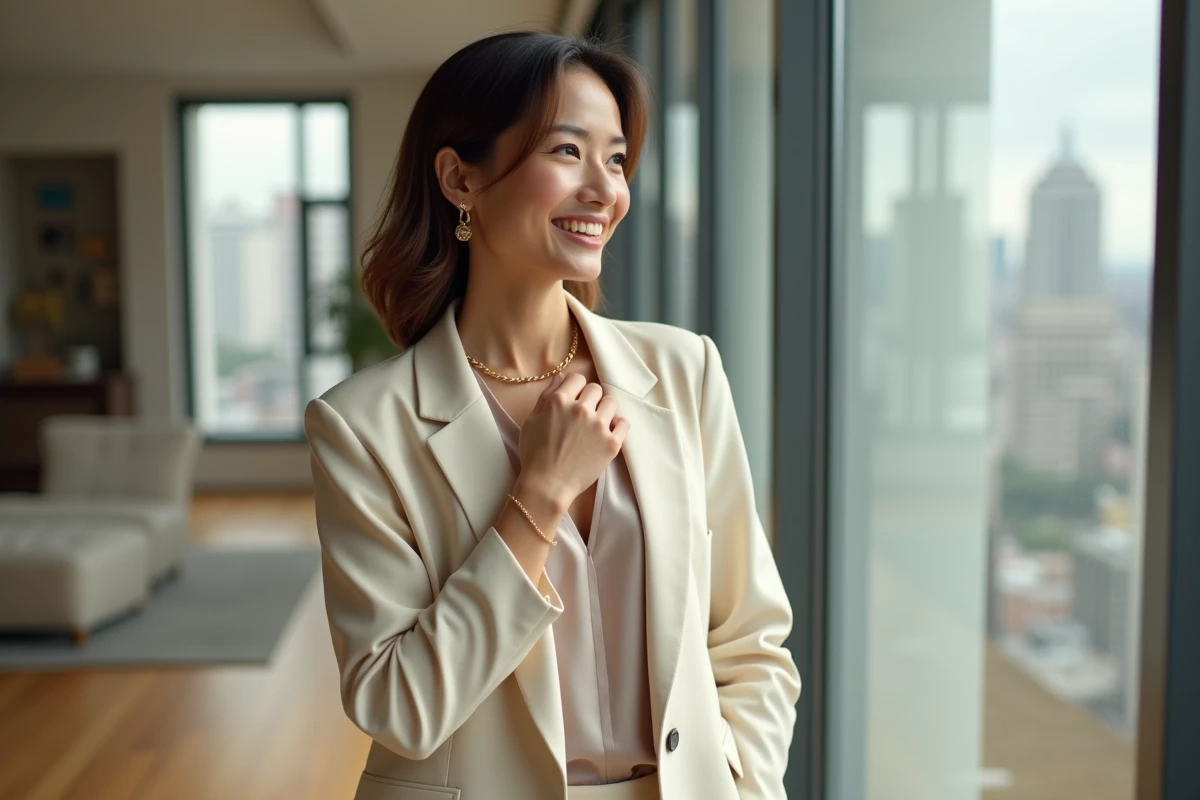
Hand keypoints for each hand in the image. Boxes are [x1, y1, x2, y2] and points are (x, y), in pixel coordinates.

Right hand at [516, 372, 628, 510]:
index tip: (574, 398)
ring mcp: (598, 426)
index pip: (578, 378)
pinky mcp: (611, 444)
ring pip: (611, 403)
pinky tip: (609, 432)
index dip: (575, 387)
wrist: (547, 485)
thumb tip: (561, 377)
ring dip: (604, 410)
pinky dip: (618, 425)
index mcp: (559, 401)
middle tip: (583, 414)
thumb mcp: (531, 421)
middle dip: (589, 398)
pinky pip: (624, 423)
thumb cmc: (535, 454)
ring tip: (596, 424)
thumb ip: (546, 396)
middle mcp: (581, 409)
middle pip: (595, 389)